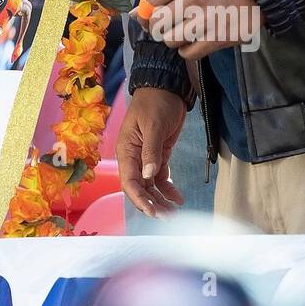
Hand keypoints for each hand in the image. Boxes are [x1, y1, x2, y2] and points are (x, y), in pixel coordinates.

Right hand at [117, 87, 186, 216]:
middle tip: (168, 217)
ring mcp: (146, 157)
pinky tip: (178, 199)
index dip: (139, 198)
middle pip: (139, 187)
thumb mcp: (153, 125)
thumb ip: (151, 151)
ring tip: (175, 213)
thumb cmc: (155, 102)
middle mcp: (134, 157)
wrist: (166, 88)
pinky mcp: (159, 155)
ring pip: (150, 186)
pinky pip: (160, 178)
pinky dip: (168, 189)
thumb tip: (148, 176)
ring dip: (160, 200)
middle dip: (151, 203)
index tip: (153, 211)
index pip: (129, 181)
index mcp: (126, 150)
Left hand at [143, 0, 260, 59]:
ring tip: (184, 32)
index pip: (149, 2)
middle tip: (167, 27)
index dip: (143, 14)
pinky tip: (194, 40)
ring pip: (170, 40)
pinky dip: (186, 50)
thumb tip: (134, 15)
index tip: (147, 19)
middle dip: (157, 29)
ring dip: (173, 39)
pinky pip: (187, 53)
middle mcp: (192, 0)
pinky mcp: (216, 38)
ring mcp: (205, 20)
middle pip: (157, 24)